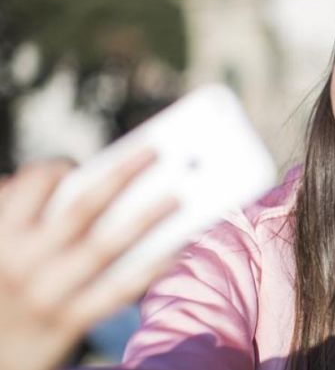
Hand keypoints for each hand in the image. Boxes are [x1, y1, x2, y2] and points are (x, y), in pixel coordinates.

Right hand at [0, 150, 177, 369]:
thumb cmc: (3, 289)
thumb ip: (22, 216)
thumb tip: (83, 181)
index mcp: (0, 236)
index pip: (33, 185)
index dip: (62, 166)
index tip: (87, 160)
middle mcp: (19, 262)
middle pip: (81, 208)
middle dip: (121, 176)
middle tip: (157, 152)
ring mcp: (46, 294)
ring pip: (105, 245)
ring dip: (145, 218)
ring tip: (177, 197)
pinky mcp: (68, 323)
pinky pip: (116, 289)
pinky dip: (148, 268)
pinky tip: (175, 250)